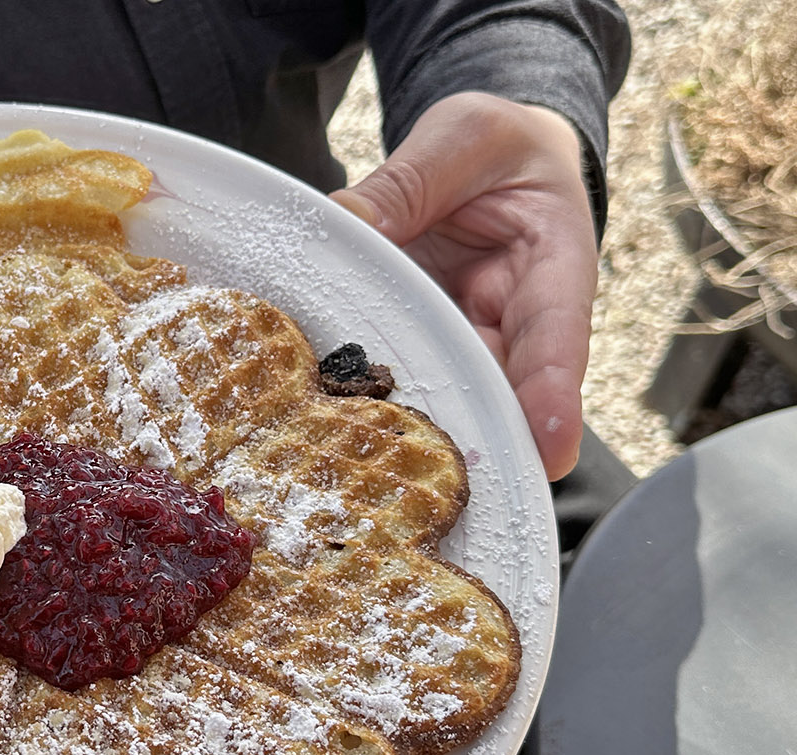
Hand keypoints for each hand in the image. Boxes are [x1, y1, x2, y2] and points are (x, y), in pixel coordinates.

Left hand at [329, 92, 596, 479]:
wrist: (483, 161)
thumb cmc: (494, 148)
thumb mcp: (463, 138)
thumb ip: (411, 179)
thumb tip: (346, 219)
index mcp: (552, 266)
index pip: (559, 337)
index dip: (553, 396)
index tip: (552, 450)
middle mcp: (511, 323)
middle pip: (498, 392)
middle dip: (477, 438)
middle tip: (452, 486)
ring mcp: (460, 342)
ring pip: (441, 396)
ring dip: (413, 429)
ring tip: (379, 471)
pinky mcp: (414, 345)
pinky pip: (392, 375)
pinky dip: (362, 399)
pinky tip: (324, 424)